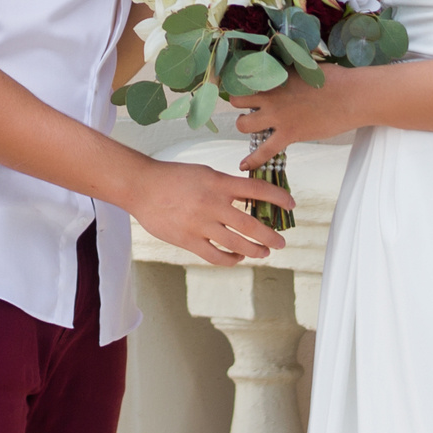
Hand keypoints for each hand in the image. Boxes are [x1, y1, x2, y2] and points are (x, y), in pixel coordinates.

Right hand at [125, 160, 291, 264]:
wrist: (142, 186)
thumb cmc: (172, 177)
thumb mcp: (204, 173)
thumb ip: (224, 186)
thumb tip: (248, 197)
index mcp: (218, 183)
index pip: (257, 190)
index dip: (278, 198)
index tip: (290, 204)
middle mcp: (212, 204)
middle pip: (251, 225)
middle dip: (271, 236)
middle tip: (280, 241)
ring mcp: (200, 224)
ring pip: (237, 244)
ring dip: (255, 251)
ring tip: (264, 252)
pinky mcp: (188, 240)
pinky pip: (216, 256)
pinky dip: (231, 259)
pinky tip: (237, 257)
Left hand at [231, 74, 348, 170]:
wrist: (350, 95)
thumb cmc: (333, 78)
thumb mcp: (304, 67)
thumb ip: (288, 71)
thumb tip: (282, 69)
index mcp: (274, 77)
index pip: (245, 79)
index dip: (241, 84)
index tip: (243, 87)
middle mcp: (270, 96)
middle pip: (237, 101)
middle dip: (240, 105)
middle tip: (250, 108)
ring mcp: (278, 116)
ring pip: (243, 125)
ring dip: (245, 126)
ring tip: (254, 127)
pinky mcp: (289, 134)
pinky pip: (264, 151)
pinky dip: (253, 160)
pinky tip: (244, 165)